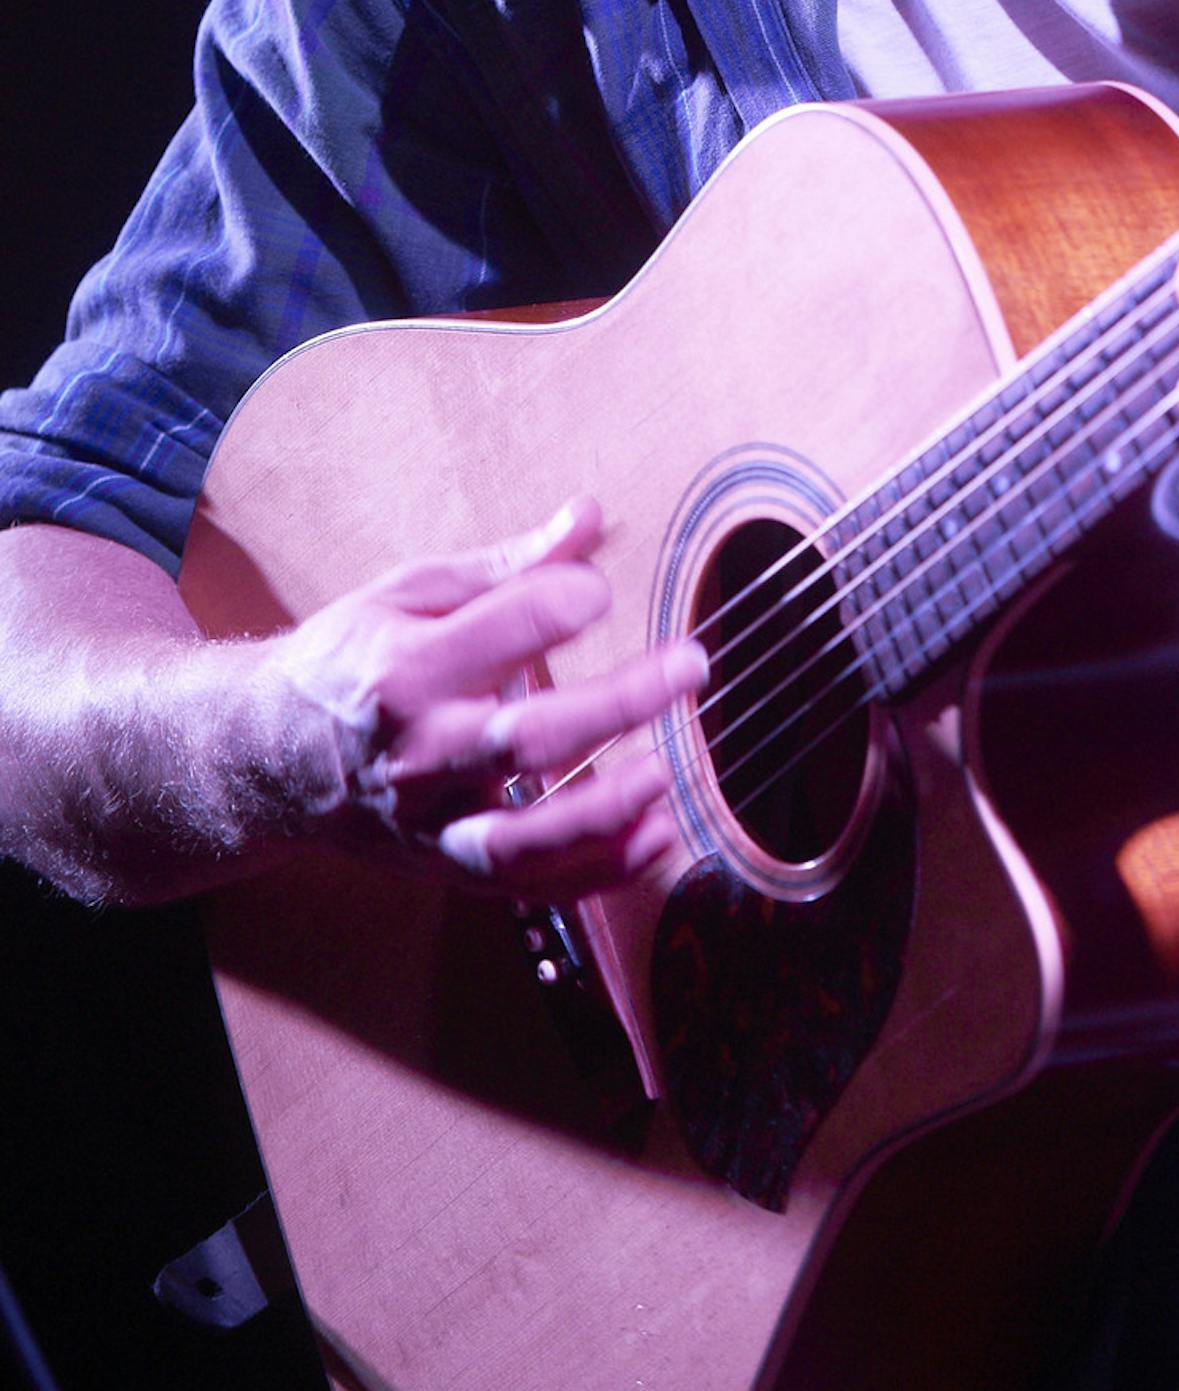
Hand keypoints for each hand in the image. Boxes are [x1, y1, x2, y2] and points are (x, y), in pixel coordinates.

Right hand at [263, 497, 702, 900]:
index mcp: (403, 669)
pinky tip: (658, 835)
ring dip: (608, 811)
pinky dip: (598, 870)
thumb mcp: (409, 593)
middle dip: (618, 703)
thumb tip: (588, 515)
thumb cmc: (350, 661)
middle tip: (692, 663)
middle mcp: (417, 754)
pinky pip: (530, 887)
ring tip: (671, 770)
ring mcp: (432, 822)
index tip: (598, 587)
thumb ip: (509, 565)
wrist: (264, 758)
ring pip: (525, 840)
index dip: (567, 599)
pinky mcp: (447, 866)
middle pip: (526, 740)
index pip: (502, 632)